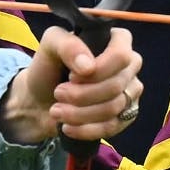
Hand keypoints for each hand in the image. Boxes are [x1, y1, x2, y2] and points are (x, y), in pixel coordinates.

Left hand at [0, 26, 141, 144]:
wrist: (39, 100)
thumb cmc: (48, 67)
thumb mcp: (50, 45)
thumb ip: (67, 45)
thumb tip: (88, 66)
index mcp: (116, 41)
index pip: (121, 55)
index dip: (98, 69)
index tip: (72, 75)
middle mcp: (128, 65)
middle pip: (115, 85)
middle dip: (81, 94)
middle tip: (58, 93)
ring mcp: (129, 92)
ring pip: (113, 108)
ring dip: (79, 113)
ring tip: (57, 110)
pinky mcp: (125, 116)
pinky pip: (113, 127)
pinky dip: (86, 129)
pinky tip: (68, 126)